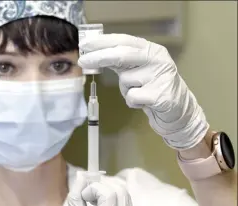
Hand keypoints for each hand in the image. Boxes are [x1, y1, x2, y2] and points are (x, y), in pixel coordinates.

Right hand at [68, 172, 140, 205]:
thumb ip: (76, 202)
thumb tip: (81, 178)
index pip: (108, 194)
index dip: (94, 188)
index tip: (83, 196)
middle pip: (120, 190)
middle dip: (102, 185)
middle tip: (89, 192)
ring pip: (126, 194)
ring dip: (110, 188)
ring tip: (96, 197)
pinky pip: (127, 202)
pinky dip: (116, 196)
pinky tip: (105, 204)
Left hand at [78, 34, 208, 149]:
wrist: (178, 108)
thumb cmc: (153, 87)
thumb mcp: (139, 69)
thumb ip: (121, 62)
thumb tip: (94, 56)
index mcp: (151, 50)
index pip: (124, 41)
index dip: (103, 43)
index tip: (85, 46)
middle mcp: (157, 59)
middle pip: (123, 55)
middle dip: (99, 57)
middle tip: (83, 62)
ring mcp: (160, 77)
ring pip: (125, 81)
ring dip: (125, 89)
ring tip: (140, 92)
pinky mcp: (160, 96)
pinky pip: (132, 98)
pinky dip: (132, 102)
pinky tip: (144, 103)